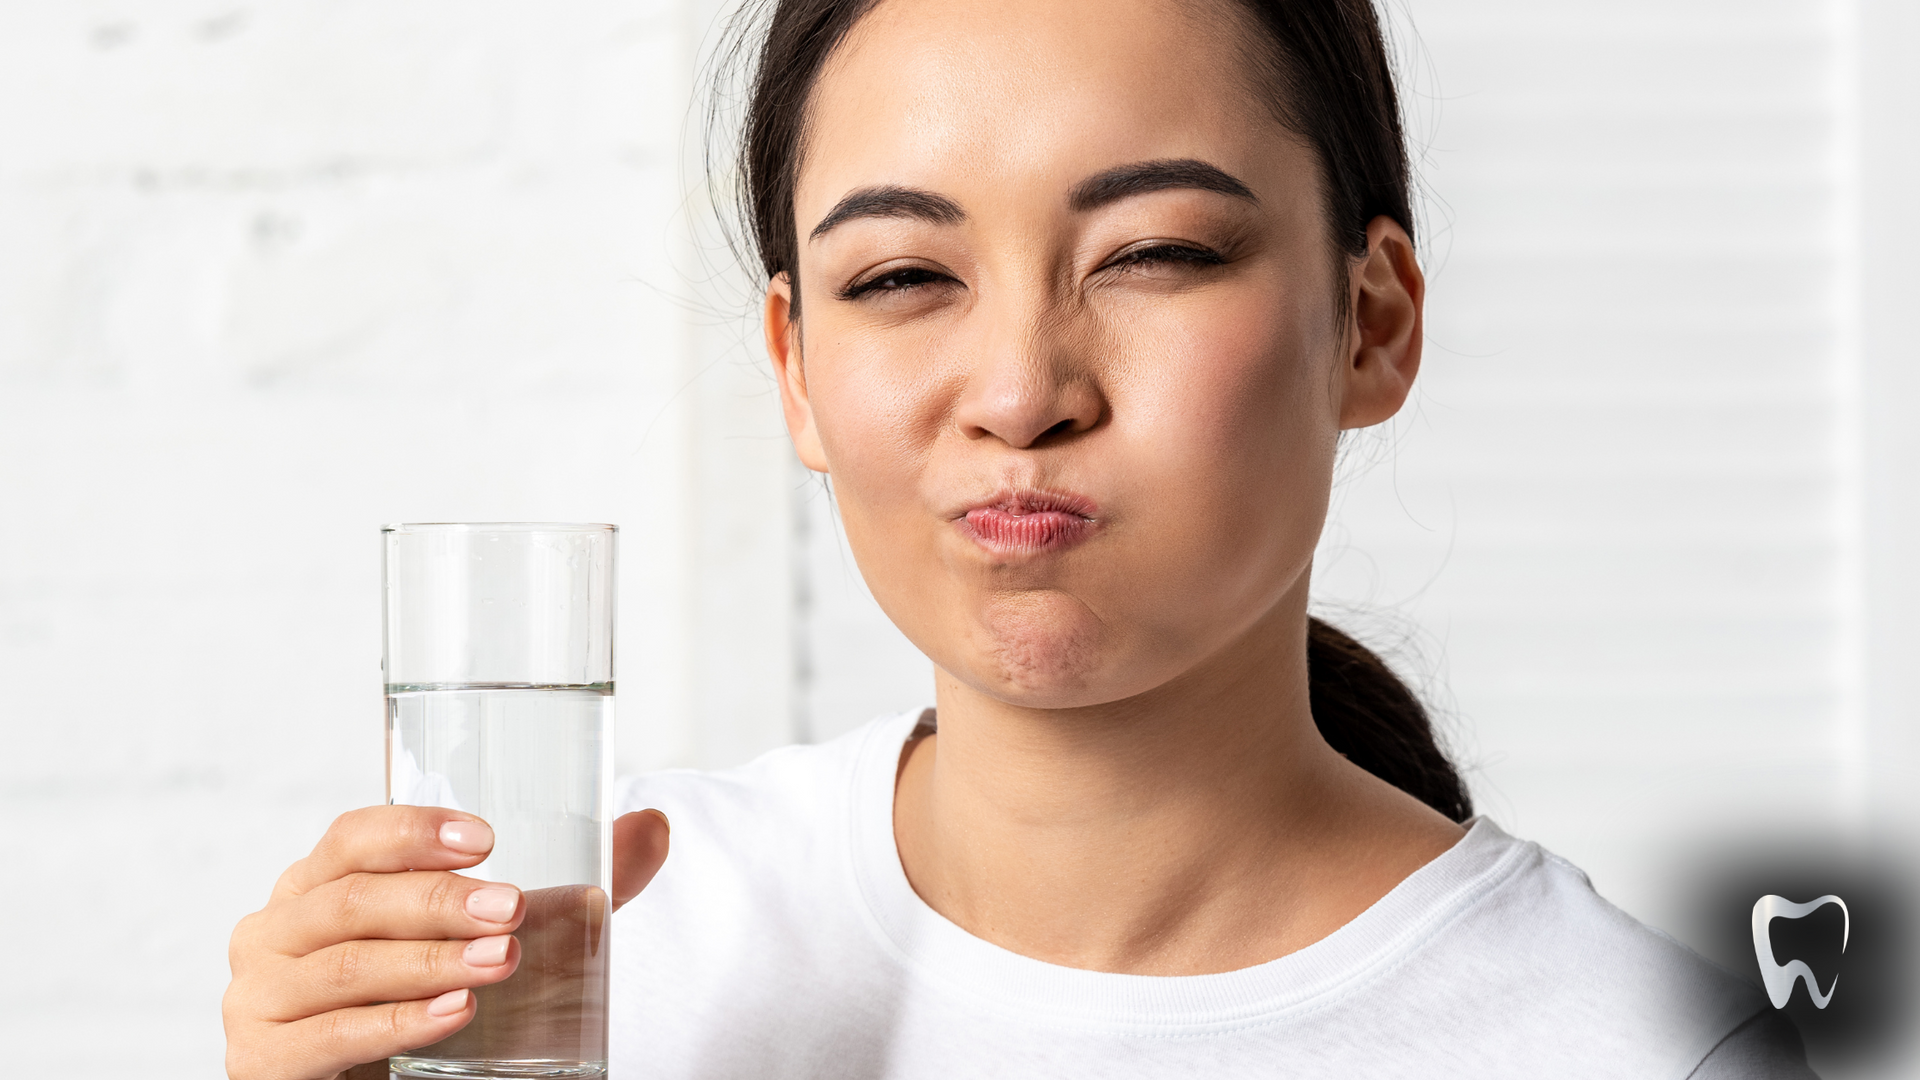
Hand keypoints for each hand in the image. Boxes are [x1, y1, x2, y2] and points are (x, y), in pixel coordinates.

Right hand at [223, 806, 669, 1079]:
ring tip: (500, 960)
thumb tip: (656, 826)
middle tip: (513, 909)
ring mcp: (258, 998)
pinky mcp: (263, 1063)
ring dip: (427, 961)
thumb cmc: (438, 1001)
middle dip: (438, 901)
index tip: (486, 837)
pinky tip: (453, 1013)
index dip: (413, 830)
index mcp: (319, 882)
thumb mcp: (505, 940)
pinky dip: (395, 1023)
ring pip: (344, 965)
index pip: (353, 836)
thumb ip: (580, 890)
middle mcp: (275, 930)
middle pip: (352, 898)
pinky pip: (328, 1035)